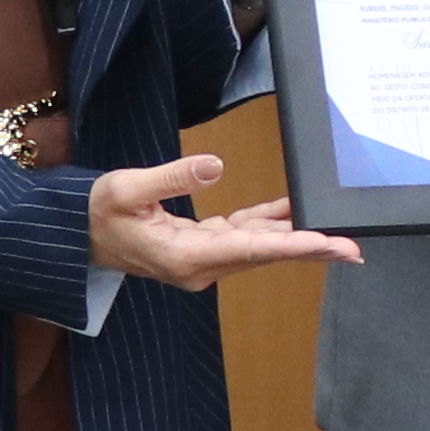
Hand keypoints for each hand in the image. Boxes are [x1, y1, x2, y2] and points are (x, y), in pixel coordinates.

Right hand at [90, 149, 359, 286]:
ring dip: (296, 238)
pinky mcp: (201, 247)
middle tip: (354, 246)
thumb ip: (172, 177)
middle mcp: (200, 266)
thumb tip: (214, 164)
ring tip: (338, 231)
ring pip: (259, 247)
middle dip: (310, 249)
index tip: (329, 245)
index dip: (294, 246)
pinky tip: (293, 210)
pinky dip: (270, 224)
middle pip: (265, 254)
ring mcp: (202, 260)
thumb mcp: (126, 188)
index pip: (251, 249)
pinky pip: (244, 236)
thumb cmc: (95, 213)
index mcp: (184, 257)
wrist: (75, 235)